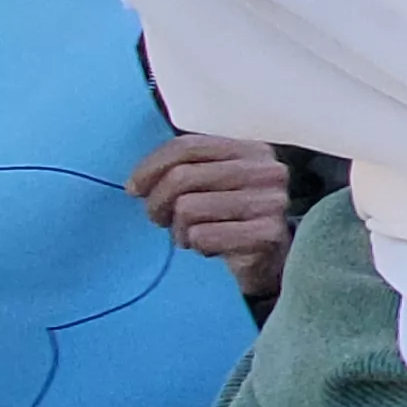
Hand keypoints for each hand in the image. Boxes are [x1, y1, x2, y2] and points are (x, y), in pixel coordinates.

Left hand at [132, 135, 294, 301]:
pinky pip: (203, 236)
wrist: (271, 260)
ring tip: (193, 235)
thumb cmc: (232, 219)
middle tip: (160, 219)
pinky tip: (211, 248)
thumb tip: (137, 185)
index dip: (151, 167)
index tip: (134, 189)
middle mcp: (266, 171)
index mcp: (251, 149)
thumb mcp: (211, 185)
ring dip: (180, 230)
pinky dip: (198, 245)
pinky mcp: (268, 234)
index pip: (188, 146)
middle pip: (182, 177)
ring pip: (188, 208)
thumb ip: (181, 170)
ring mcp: (271, 202)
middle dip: (158, 202)